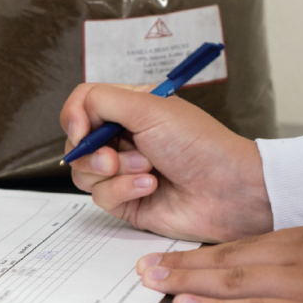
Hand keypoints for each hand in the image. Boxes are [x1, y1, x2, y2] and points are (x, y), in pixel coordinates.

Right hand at [59, 83, 271, 242]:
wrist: (229, 190)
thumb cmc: (201, 145)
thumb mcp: (149, 108)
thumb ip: (102, 101)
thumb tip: (74, 116)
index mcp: (130, 109)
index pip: (82, 104)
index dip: (74, 117)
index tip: (81, 129)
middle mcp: (124, 138)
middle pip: (77, 142)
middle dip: (94, 152)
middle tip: (114, 157)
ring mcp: (124, 171)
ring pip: (85, 173)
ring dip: (114, 172)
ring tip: (147, 170)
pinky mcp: (127, 201)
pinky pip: (101, 197)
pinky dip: (123, 191)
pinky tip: (150, 188)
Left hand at [137, 219, 302, 302]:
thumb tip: (294, 268)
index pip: (244, 244)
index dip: (205, 253)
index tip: (178, 256)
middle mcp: (298, 253)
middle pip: (227, 257)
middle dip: (182, 262)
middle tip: (146, 264)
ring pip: (230, 277)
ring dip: (185, 279)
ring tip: (152, 280)